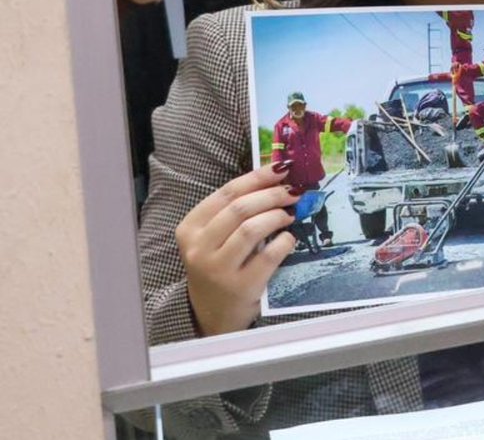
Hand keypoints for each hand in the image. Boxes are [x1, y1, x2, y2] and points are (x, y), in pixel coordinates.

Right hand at [176, 163, 300, 336]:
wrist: (213, 313)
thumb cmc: (219, 266)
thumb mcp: (214, 238)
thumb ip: (235, 210)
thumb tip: (276, 178)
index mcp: (190, 229)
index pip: (226, 193)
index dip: (257, 177)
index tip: (281, 169)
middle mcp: (198, 248)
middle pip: (240, 208)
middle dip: (272, 195)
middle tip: (293, 193)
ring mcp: (217, 269)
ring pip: (252, 228)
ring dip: (278, 215)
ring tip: (290, 214)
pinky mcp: (240, 286)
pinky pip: (269, 255)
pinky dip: (284, 241)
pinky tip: (289, 239)